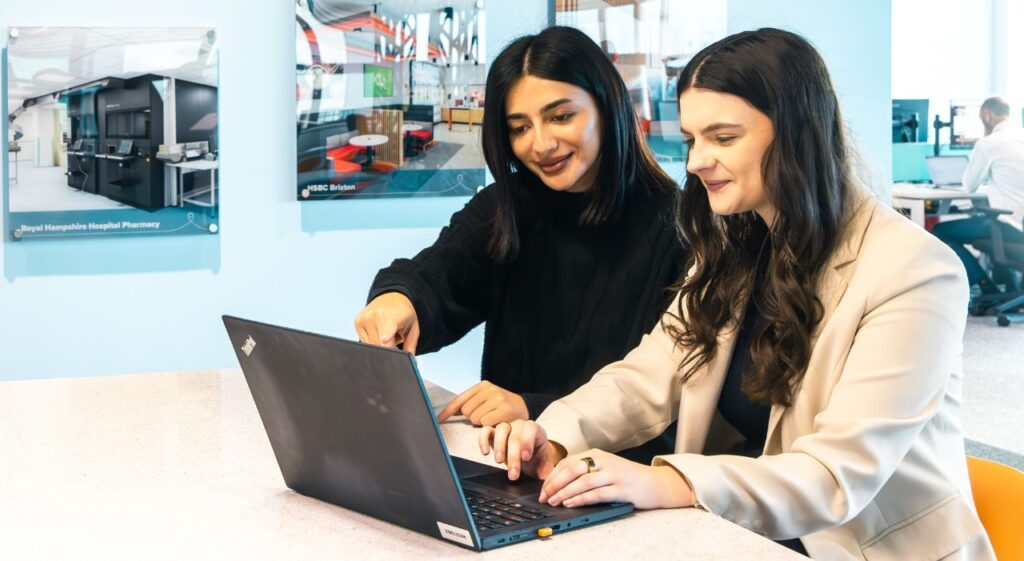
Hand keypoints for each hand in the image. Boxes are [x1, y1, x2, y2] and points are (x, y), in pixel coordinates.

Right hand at [354, 292, 419, 353]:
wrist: (393, 296)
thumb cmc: (403, 313)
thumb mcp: (413, 328)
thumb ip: (410, 346)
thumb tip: (410, 362)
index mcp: (389, 317)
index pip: (385, 340)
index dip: (390, 350)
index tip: (394, 353)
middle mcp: (373, 316)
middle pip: (379, 347)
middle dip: (388, 348)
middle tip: (395, 339)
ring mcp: (363, 319)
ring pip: (371, 346)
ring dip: (380, 345)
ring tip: (387, 334)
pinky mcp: (357, 322)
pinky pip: (365, 341)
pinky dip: (374, 341)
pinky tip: (379, 332)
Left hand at [436, 381, 528, 425]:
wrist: (524, 407)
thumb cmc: (501, 406)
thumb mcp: (486, 399)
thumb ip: (470, 403)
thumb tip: (448, 412)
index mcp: (482, 385)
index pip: (459, 399)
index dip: (447, 411)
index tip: (438, 420)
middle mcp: (489, 389)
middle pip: (466, 411)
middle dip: (472, 418)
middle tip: (484, 416)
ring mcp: (497, 398)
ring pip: (475, 418)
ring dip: (480, 423)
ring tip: (491, 418)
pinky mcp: (504, 409)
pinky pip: (485, 422)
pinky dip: (488, 425)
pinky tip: (496, 422)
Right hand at [477, 419, 564, 479]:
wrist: (531, 460)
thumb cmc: (538, 462)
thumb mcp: (545, 468)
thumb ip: (548, 475)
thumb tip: (547, 488)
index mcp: (536, 431)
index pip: (531, 430)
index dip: (527, 442)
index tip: (525, 458)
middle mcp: (521, 426)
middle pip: (515, 435)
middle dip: (513, 455)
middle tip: (514, 474)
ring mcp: (507, 428)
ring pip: (501, 429)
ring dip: (499, 445)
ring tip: (499, 461)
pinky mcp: (494, 433)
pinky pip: (486, 430)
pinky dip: (483, 439)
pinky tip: (485, 452)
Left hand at [538, 449, 693, 509]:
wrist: (656, 483)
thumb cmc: (627, 477)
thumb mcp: (605, 467)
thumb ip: (586, 470)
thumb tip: (559, 482)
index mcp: (597, 454)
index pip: (567, 462)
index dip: (553, 476)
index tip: (544, 489)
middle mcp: (604, 462)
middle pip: (572, 469)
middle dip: (555, 484)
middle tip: (545, 497)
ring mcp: (614, 475)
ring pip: (583, 482)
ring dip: (565, 492)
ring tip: (555, 501)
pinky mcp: (622, 489)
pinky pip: (598, 493)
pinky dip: (582, 499)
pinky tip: (572, 504)